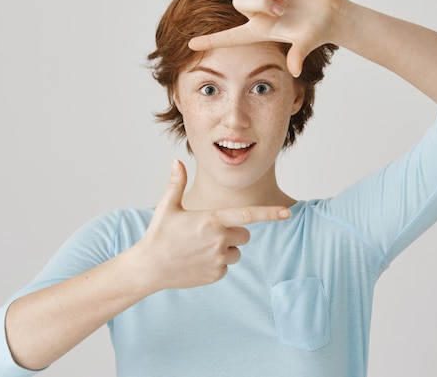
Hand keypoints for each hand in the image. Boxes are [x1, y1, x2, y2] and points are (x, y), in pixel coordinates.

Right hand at [135, 160, 290, 290]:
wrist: (149, 267)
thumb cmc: (159, 234)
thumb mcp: (167, 207)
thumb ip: (177, 183)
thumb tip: (177, 161)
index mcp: (212, 219)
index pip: (248, 215)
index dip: (269, 213)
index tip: (287, 212)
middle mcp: (219, 239)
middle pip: (245, 235)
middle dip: (233, 233)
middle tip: (208, 234)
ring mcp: (218, 259)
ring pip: (236, 252)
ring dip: (225, 250)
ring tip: (199, 249)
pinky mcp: (216, 275)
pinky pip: (226, 267)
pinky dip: (216, 264)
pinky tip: (197, 262)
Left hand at [188, 0, 341, 77]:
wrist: (327, 11)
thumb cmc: (317, 30)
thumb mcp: (307, 42)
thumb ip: (299, 54)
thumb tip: (295, 70)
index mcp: (259, 32)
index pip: (228, 38)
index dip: (209, 41)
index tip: (190, 44)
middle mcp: (256, 16)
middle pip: (237, 3)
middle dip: (259, 3)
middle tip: (281, 9)